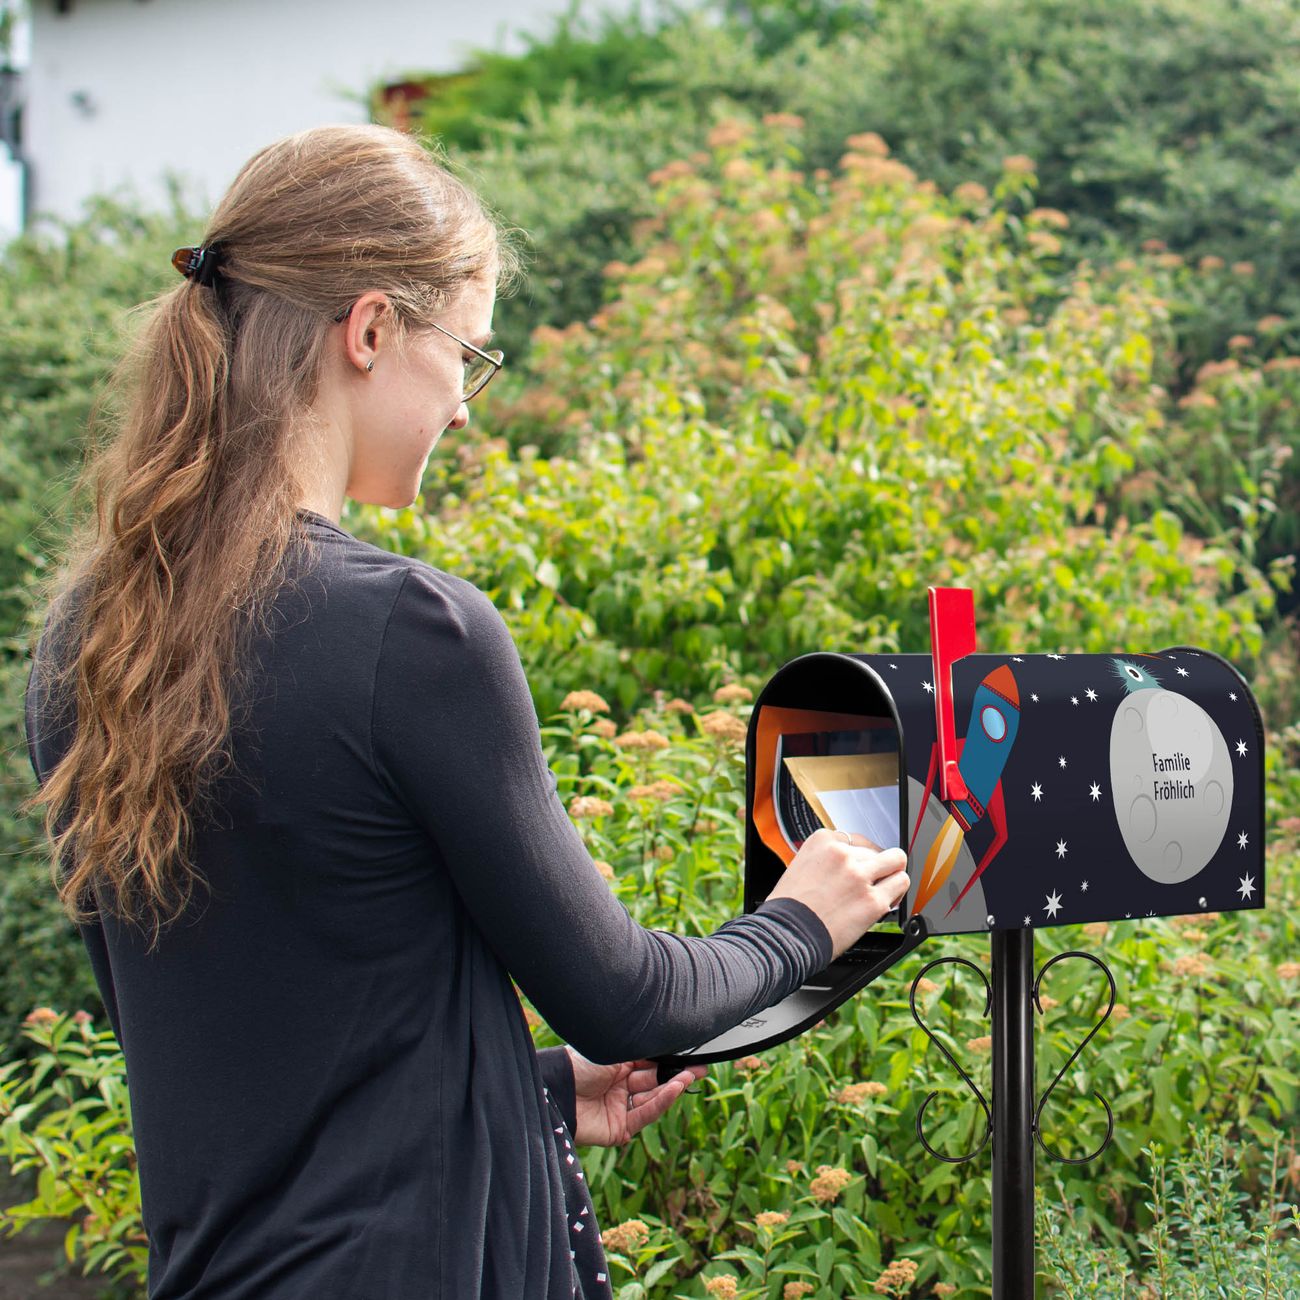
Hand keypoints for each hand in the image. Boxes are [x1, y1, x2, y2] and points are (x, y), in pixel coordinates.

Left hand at [566, 1047, 707, 1146]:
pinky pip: (644, 1115)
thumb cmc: (579, 1064)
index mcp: (616, 1065)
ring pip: (652, 1099)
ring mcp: (619, 1108)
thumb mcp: (614, 1051)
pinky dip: (660, 1103)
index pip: (649, 1064)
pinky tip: (674, 1089)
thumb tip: (668, 1042)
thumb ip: (642, 1052)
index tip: (691, 1056)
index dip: (669, 1061)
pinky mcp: (618, 1129)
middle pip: (654, 1081)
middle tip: (699, 1068)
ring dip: (671, 1088)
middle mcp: (619, 1086)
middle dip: (676, 1074)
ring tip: (688, 1076)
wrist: (556, 1089)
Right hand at [765, 827, 909, 958]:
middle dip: (875, 867)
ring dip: (891, 875)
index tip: (859, 867)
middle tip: (870, 882)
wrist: (786, 935)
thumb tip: (844, 865)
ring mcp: (859, 876)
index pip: (857, 839)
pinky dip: (896, 894)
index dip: (860, 856)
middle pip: (876, 851)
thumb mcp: (800, 867)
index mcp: (822, 841)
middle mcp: (842, 854)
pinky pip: (900, 884)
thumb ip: (824, 860)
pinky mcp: (873, 900)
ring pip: (896, 861)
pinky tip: (885, 902)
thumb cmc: (788, 908)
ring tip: (884, 888)